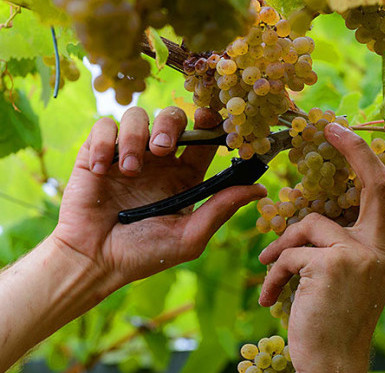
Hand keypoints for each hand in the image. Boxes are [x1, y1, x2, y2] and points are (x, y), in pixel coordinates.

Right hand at [53, 106, 265, 290]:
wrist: (95, 261)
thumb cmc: (144, 254)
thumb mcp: (189, 236)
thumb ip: (221, 208)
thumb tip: (260, 190)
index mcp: (185, 177)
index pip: (204, 140)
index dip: (212, 124)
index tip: (213, 120)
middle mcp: (159, 161)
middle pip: (173, 117)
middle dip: (171, 124)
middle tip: (163, 148)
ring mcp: (129, 155)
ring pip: (139, 116)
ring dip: (137, 137)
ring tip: (131, 170)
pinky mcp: (98, 153)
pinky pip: (105, 127)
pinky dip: (105, 142)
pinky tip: (104, 170)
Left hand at [258, 124, 384, 372]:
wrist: (334, 361)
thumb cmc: (336, 317)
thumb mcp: (350, 275)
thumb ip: (344, 243)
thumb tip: (317, 217)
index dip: (366, 158)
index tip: (344, 132)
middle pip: (375, 183)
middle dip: (353, 148)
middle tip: (330, 127)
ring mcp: (361, 254)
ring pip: (309, 225)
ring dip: (283, 248)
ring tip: (270, 270)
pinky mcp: (332, 265)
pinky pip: (290, 253)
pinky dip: (274, 273)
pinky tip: (270, 296)